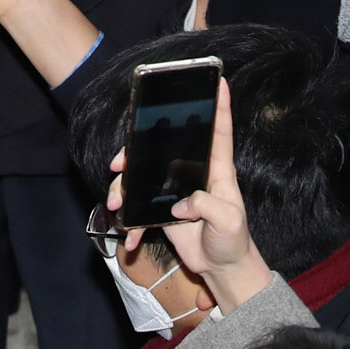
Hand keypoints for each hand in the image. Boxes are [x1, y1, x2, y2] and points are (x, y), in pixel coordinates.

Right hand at [106, 80, 273, 308]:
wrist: (222, 267)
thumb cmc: (233, 239)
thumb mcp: (229, 221)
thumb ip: (209, 207)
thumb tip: (181, 204)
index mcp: (216, 170)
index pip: (219, 132)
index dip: (219, 106)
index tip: (219, 81)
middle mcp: (193, 174)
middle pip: (162, 149)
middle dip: (136, 150)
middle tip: (119, 163)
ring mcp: (175, 191)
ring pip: (142, 177)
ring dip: (124, 189)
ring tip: (116, 205)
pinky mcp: (163, 210)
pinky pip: (140, 210)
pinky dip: (132, 224)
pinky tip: (130, 238)